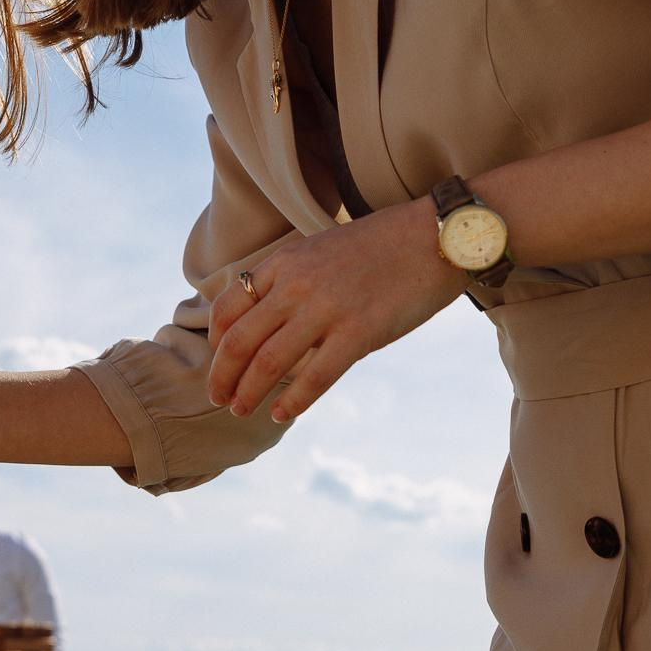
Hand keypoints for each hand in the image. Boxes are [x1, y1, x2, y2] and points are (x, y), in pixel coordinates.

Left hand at [204, 200, 462, 422]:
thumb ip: (292, 279)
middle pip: (240, 340)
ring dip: (249, 393)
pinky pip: (315, 377)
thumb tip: (270, 320)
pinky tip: (282, 414)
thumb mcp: (322, 250)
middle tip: (217, 397)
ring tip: (240, 411)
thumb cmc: (381, 247)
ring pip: (269, 362)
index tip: (217, 360)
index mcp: (285, 262)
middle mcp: (296, 284)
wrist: (435, 236)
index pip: (228, 306)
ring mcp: (326, 309)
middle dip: (222, 376)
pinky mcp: (359, 333)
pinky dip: (293, 401)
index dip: (216, 340)